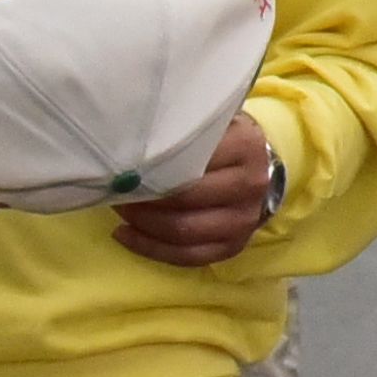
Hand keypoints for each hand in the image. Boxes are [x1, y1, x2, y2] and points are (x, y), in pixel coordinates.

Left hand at [111, 110, 280, 269]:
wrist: (260, 167)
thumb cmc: (226, 139)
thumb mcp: (214, 120)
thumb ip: (184, 123)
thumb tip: (129, 131)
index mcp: (245, 147)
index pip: (190, 162)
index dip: (151, 167)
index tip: (121, 165)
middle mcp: (250, 186)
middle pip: (185, 200)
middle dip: (143, 198)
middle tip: (116, 190)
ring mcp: (244, 221)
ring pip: (183, 232)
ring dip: (143, 224)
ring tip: (120, 209)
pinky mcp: (234, 246)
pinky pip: (187, 256)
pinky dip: (150, 248)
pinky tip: (125, 234)